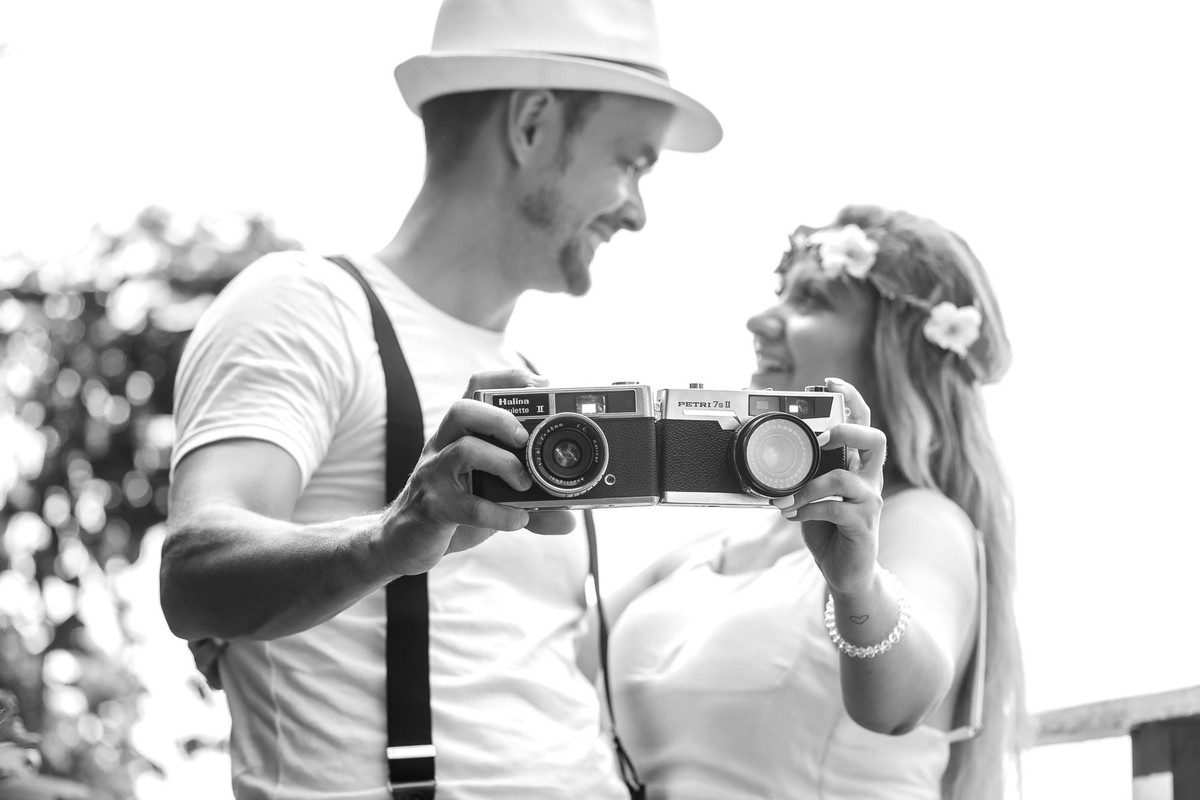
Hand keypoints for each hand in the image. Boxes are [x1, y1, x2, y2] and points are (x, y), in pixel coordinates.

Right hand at [379, 369, 574, 574]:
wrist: (405, 543)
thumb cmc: (452, 509)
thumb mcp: (491, 498)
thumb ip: (530, 504)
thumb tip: (570, 519)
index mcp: (459, 434)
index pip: (475, 388)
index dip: (507, 378)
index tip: (540, 384)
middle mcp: (443, 446)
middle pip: (463, 409)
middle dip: (500, 418)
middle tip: (524, 438)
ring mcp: (434, 475)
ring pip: (464, 450)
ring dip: (504, 464)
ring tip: (525, 484)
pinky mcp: (432, 507)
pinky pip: (468, 505)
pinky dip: (500, 513)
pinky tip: (518, 521)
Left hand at [771, 377, 885, 594]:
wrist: (847, 571)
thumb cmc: (829, 527)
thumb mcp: (815, 493)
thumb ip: (806, 472)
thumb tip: (775, 454)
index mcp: (858, 465)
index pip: (863, 423)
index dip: (852, 400)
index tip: (831, 383)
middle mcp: (870, 479)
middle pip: (875, 439)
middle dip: (847, 431)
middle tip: (821, 438)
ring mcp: (869, 501)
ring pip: (844, 477)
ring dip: (809, 486)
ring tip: (787, 497)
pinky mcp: (863, 525)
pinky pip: (834, 508)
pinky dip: (807, 508)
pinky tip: (792, 514)